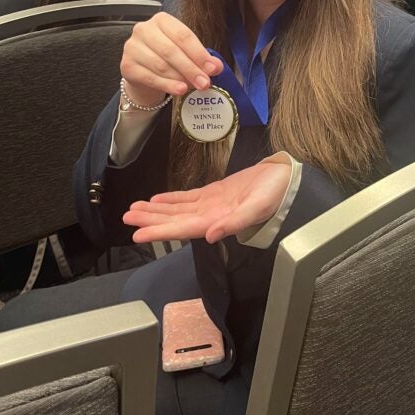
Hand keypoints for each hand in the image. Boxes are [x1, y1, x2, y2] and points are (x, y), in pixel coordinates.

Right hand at [120, 12, 223, 105]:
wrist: (144, 70)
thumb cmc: (168, 56)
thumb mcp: (186, 52)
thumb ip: (201, 57)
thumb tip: (216, 66)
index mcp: (162, 20)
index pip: (183, 35)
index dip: (199, 53)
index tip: (212, 68)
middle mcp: (144, 29)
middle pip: (171, 50)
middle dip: (191, 68)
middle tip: (205, 82)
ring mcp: (132, 47)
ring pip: (160, 65)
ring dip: (180, 78)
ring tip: (194, 87)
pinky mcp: (126, 65)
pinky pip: (149, 77)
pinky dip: (167, 85)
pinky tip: (179, 90)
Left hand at [122, 159, 291, 243]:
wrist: (287, 178)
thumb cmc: (276, 193)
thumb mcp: (258, 207)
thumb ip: (235, 222)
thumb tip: (210, 236)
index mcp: (218, 220)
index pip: (182, 229)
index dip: (159, 232)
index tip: (137, 234)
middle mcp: (211, 215)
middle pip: (175, 220)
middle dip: (151, 220)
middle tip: (127, 217)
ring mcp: (212, 204)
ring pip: (178, 209)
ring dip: (157, 210)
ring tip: (135, 209)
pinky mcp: (216, 193)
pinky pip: (189, 198)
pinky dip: (172, 199)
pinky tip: (158, 199)